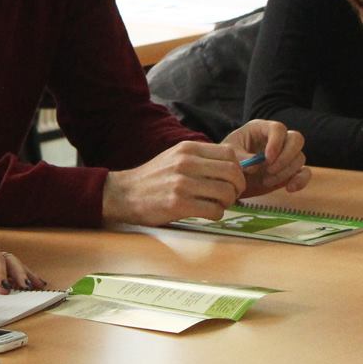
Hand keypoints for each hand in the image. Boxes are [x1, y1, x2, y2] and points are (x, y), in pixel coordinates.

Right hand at [101, 140, 247, 224]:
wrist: (124, 194)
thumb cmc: (153, 178)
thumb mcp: (175, 157)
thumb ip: (200, 158)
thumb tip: (233, 168)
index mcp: (187, 149)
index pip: (229, 153)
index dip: (237, 168)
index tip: (232, 179)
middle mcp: (185, 163)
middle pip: (232, 173)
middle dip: (237, 187)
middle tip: (231, 195)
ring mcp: (182, 184)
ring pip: (226, 193)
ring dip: (227, 202)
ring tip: (217, 205)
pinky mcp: (178, 204)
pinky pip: (214, 211)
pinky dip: (217, 214)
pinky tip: (207, 213)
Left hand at [223, 119, 309, 197]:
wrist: (230, 178)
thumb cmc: (228, 160)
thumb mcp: (229, 156)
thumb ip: (241, 158)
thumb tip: (257, 166)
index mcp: (261, 129)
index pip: (278, 128)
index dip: (276, 142)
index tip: (267, 159)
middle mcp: (277, 139)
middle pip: (296, 139)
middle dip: (286, 156)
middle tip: (269, 170)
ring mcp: (286, 155)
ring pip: (299, 157)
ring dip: (285, 171)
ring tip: (265, 181)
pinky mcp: (290, 171)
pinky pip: (305, 173)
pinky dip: (300, 181)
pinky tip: (289, 189)